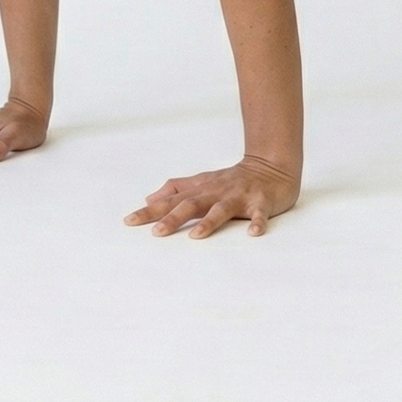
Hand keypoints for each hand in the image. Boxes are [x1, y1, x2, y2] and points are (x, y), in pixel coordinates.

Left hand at [124, 156, 300, 238]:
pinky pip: (260, 214)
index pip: (171, 200)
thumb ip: (176, 189)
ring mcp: (239, 196)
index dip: (150, 211)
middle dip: (173, 218)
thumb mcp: (202, 181)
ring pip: (222, 209)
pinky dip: (257, 222)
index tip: (129, 222)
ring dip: (209, 222)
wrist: (272, 165)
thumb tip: (149, 198)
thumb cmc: (233, 179)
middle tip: (156, 233)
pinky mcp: (261, 202)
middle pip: (192, 204)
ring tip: (196, 236)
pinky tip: (254, 233)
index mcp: (202, 189)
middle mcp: (217, 192)